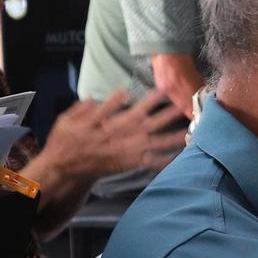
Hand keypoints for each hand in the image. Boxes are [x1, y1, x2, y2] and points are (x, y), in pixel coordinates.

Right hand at [46, 89, 186, 180]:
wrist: (66, 168)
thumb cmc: (66, 141)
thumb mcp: (67, 120)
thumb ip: (83, 109)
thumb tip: (95, 99)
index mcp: (107, 123)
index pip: (129, 108)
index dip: (146, 99)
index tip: (162, 88)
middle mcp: (121, 136)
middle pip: (148, 122)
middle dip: (167, 113)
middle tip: (184, 104)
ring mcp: (127, 150)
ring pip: (154, 142)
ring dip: (173, 135)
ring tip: (191, 128)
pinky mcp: (130, 163)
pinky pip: (151, 162)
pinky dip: (166, 160)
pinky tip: (180, 156)